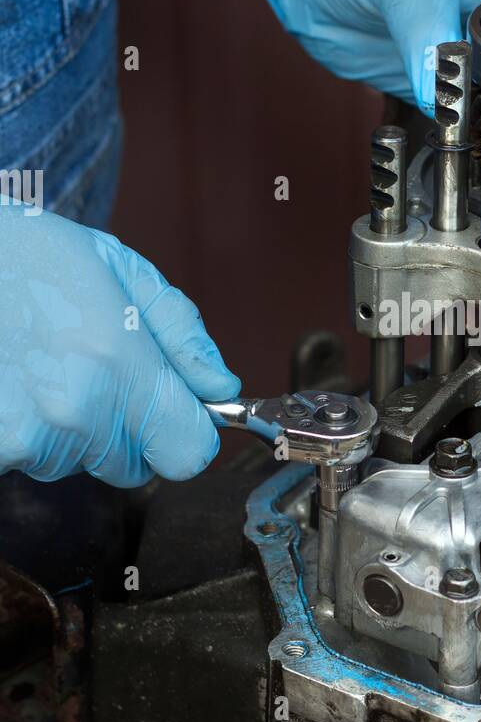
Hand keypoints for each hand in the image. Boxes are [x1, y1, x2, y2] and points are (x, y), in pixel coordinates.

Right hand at [0, 205, 239, 486]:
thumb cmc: (31, 255)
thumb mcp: (121, 269)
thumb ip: (182, 335)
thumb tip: (220, 389)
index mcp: (118, 363)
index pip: (189, 453)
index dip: (186, 432)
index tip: (174, 412)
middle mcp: (76, 410)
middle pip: (133, 465)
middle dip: (124, 429)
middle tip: (90, 372)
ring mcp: (27, 436)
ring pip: (79, 463)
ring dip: (71, 430)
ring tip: (43, 367)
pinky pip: (31, 460)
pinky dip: (27, 434)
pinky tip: (15, 383)